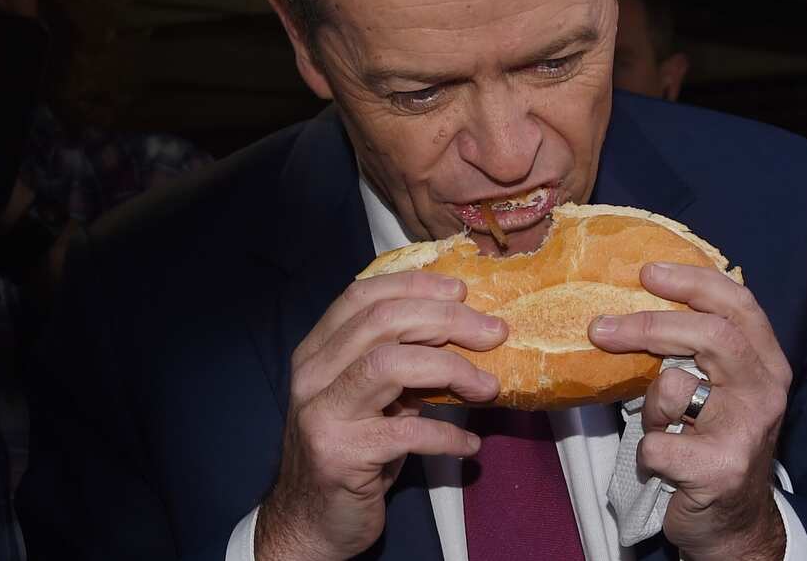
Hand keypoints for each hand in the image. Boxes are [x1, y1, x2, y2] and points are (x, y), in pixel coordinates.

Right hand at [254, 271, 507, 560]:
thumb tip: (465, 330)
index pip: (363, 296)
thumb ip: (399, 362)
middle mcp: (313, 375)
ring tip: (488, 387)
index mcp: (318, 351)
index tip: (462, 291)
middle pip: (383, 322)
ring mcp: (323, 414)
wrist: (312, 522)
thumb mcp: (371, 398)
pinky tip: (469, 445)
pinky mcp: (341, 456)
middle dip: (447, 320)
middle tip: (494, 333)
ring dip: (451, 368)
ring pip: (389, 365)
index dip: (415, 286)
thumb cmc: (353, 451)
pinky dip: (447, 435)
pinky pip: (407, 433)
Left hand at [589, 263, 790, 560]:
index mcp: (766, 362)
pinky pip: (656, 441)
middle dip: (647, 326)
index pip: (737, 303)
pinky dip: (646, 450)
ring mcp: (746, 430)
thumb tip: (632, 298)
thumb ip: (697, 349)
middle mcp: (765, 390)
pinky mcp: (720, 469)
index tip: (647, 272)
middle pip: (709, 333)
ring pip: (674, 386)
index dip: (692, 281)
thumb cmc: (713, 443)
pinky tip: (662, 463)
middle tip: (599, 327)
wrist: (733, 525)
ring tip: (659, 427)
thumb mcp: (719, 389)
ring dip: (648, 407)